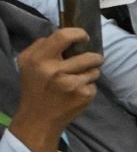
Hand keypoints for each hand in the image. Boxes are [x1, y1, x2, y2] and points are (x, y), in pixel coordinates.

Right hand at [10, 28, 100, 151]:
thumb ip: (40, 46)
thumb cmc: (34, 88)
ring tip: (79, 79)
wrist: (39, 118)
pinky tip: (77, 93)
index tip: (84, 36)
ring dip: (91, 72)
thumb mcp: (27, 63)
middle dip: (95, 57)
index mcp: (40, 60)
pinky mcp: (83, 95)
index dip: (78, 33)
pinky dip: (88, 87)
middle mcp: (55, 71)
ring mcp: (71, 84)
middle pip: (88, 56)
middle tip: (93, 60)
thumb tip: (62, 35)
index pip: (63, 36)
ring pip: (94, 70)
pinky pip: (94, 85)